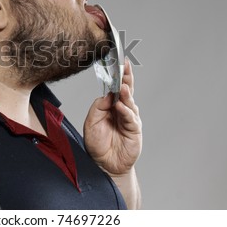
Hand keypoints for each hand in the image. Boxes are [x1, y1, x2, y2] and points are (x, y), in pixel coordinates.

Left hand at [84, 58, 141, 174]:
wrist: (103, 164)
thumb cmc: (97, 143)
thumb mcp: (91, 121)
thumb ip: (98, 106)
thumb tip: (109, 94)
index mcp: (110, 105)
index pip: (115, 87)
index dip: (117, 75)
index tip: (118, 62)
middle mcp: (122, 109)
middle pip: (126, 90)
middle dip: (126, 77)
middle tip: (125, 65)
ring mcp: (129, 119)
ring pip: (130, 102)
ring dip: (127, 93)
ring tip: (123, 85)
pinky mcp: (134, 130)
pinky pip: (131, 118)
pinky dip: (126, 111)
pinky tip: (121, 106)